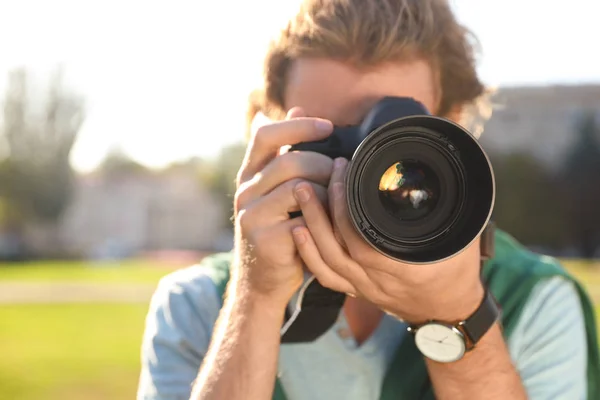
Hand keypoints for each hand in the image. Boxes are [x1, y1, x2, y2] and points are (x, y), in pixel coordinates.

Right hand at [232, 108, 334, 305]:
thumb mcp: (276, 188)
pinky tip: (331, 224)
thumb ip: (286, 151)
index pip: (266, 135)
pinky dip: (323, 220)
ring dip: (326, 193)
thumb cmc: (278, 228)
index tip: (329, 127)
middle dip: (324, 167)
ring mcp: (251, 216)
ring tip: (338, 200)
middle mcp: (245, 192)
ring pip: (298, 189)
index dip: (298, 126)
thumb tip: (298, 106)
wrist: (262, 280)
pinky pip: (303, 220)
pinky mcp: (265, 239)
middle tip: (341, 176)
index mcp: (249, 174)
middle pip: (290, 163)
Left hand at [291, 157, 484, 323]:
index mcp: (407, 267)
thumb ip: (450, 207)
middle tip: (313, 177)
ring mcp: (365, 288)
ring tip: (301, 194)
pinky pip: (326, 276)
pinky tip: (298, 232)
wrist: (449, 313)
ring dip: (311, 225)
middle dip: (321, 208)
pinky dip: (309, 254)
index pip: (365, 235)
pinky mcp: (357, 290)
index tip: (343, 173)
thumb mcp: (463, 236)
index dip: (346, 205)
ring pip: (327, 260)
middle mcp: (380, 280)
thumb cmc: (458, 272)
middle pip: (338, 246)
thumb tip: (439, 174)